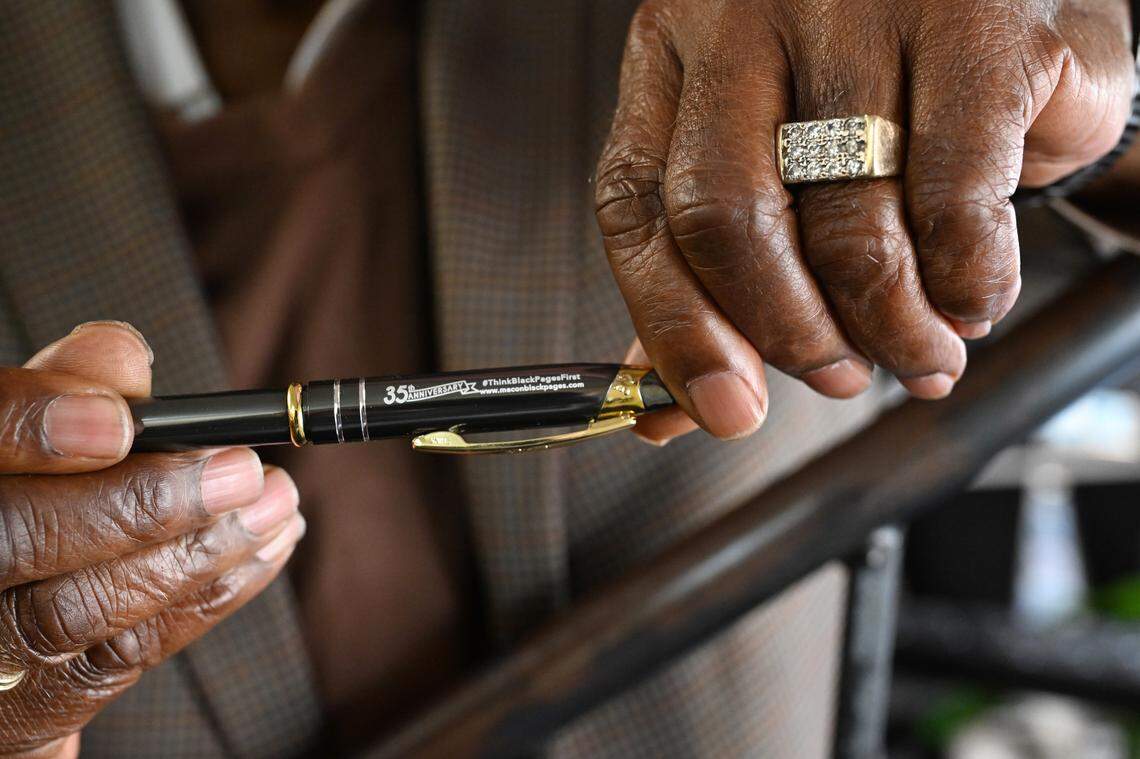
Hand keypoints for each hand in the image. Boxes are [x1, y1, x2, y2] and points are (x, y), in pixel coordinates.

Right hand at [0, 322, 303, 757]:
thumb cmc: (31, 500)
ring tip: (278, 503)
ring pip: (77, 612)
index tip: (119, 423)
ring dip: (199, 552)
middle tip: (242, 470)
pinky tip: (264, 550)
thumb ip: (70, 391)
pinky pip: (121, 659)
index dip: (32, 430)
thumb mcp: (37, 442)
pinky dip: (205, 599)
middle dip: (141, 504)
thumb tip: (118, 349)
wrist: (6, 623)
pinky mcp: (31, 714)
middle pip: (16, 543)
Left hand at [597, 0, 1135, 441]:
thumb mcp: (776, 163)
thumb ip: (713, 282)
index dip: (675, 326)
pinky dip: (967, 283)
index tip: (724, 405)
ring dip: (891, 328)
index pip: (638, 206)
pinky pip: (954, 205)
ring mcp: (859, 9)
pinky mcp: (975, 27)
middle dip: (788, 334)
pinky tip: (972, 298)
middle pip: (725, 219)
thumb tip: (669, 411)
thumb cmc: (878, 93)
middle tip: (837, 376)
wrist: (1012, 0)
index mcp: (674, 51)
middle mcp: (748, 16)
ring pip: (847, 228)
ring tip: (921, 352)